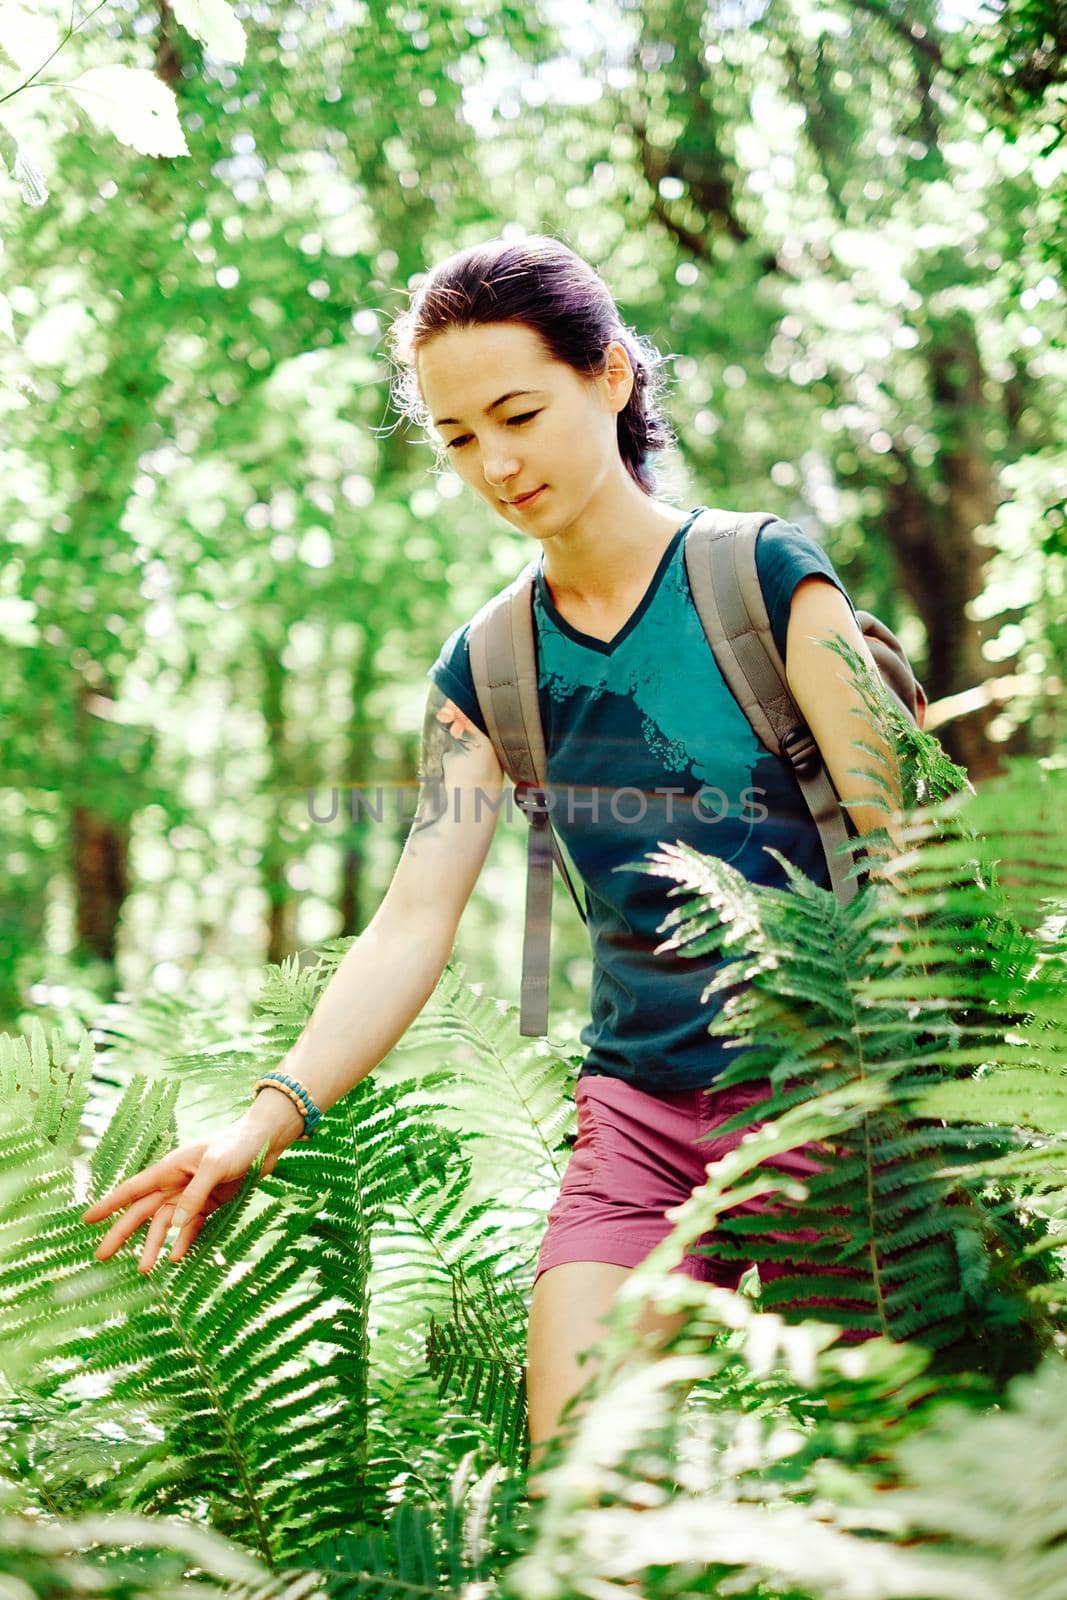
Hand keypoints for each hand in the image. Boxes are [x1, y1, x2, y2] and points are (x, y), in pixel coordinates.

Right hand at [80, 1116, 284, 1274]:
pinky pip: (190, 1227)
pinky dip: (182, 1242)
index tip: (86, 1219)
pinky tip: (174, 1258)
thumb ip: (194, 1195)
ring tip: (144, 1270)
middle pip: (142, 1212)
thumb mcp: (215, 1166)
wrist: (266, 1142)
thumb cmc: (237, 1145)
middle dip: (121, 1233)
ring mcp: (191, 1195)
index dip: (109, 1204)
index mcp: (170, 1168)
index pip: (132, 1189)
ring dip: (153, 1245)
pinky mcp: (209, 1204)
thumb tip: (173, 1225)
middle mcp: (175, 1183)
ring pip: (164, 1224)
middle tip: (102, 1255)